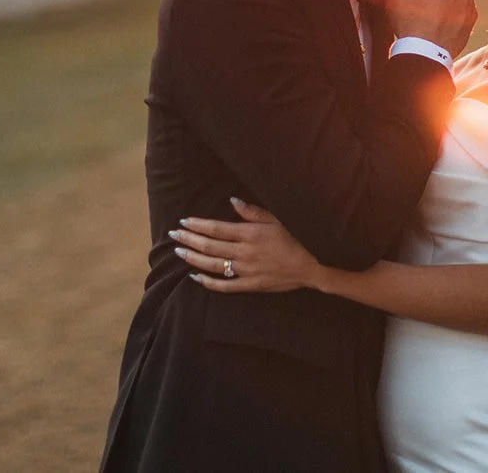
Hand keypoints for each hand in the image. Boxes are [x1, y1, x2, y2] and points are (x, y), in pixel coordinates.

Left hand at [172, 198, 319, 293]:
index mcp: (249, 233)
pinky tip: (195, 278)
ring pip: (212, 266)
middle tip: (173, 235)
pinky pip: (224, 286)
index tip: (183, 222)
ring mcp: (246, 270)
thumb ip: (252, 211)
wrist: (313, 265)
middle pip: (209, 246)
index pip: (216, 229)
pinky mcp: (250, 285)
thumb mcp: (277, 218)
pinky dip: (208, 283)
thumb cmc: (297, 237)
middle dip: (189, 239)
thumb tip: (232, 201)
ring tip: (179, 252)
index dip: (197, 225)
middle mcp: (243, 252)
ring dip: (193, 259)